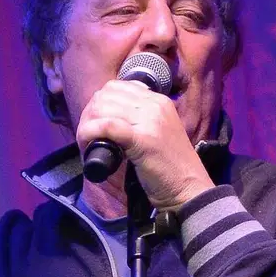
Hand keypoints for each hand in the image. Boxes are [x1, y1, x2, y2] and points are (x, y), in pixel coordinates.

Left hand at [75, 80, 214, 210]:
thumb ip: (139, 121)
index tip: (94, 122)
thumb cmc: (171, 169)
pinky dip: (90, 133)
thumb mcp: (157, 134)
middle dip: (89, 114)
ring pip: (104, 108)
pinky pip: (107, 126)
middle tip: (86, 134)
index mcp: (159, 101)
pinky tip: (87, 144)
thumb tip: (107, 118)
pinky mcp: (143, 139)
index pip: (117, 86)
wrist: (189, 190)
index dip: (98, 103)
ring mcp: (150, 121)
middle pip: (107, 96)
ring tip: (86, 142)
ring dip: (87, 125)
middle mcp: (155, 105)